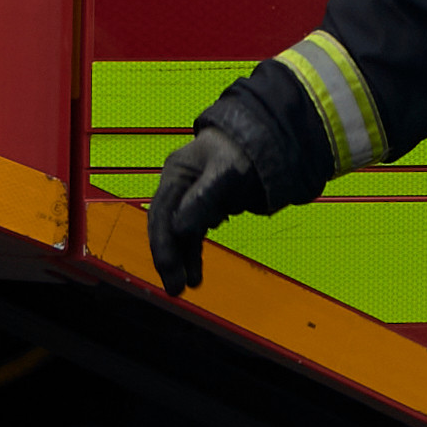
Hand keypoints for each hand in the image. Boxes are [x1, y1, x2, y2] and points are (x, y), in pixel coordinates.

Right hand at [143, 105, 295, 298]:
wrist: (265, 138)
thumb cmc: (244, 149)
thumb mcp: (227, 171)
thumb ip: (204, 198)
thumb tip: (180, 229)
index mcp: (175, 173)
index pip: (161, 214)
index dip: (163, 244)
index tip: (170, 269)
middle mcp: (178, 187)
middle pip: (166, 227)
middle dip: (170, 258)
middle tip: (175, 288)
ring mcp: (189, 197)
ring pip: (180, 234)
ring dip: (183, 259)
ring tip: (188, 286)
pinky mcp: (204, 206)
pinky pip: (194, 233)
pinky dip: (194, 252)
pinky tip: (196, 272)